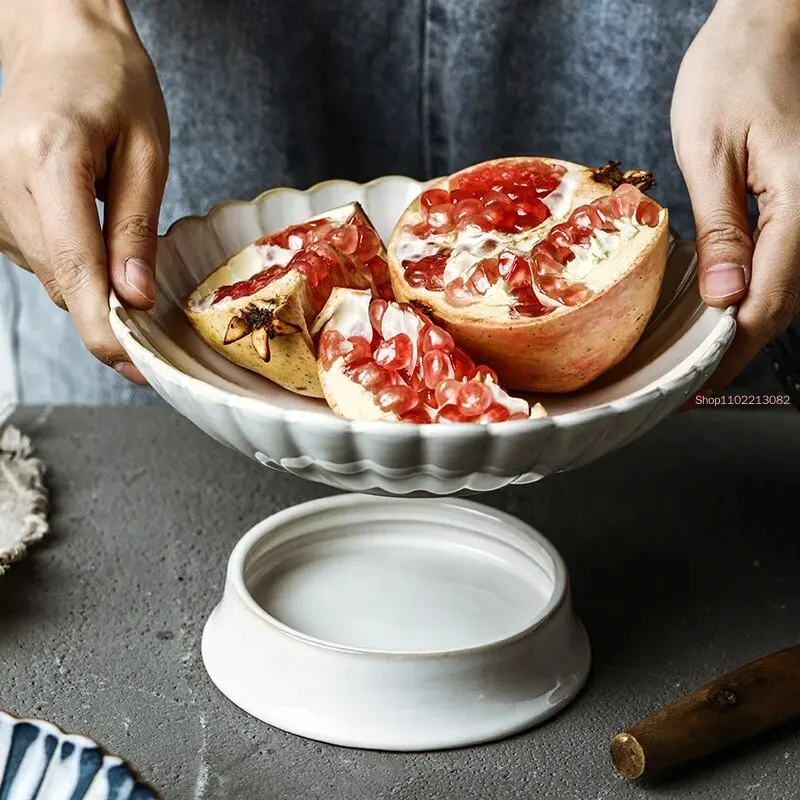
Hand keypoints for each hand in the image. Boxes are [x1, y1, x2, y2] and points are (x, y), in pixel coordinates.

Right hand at [0, 0, 168, 383]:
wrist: (59, 42)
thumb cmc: (112, 82)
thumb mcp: (148, 152)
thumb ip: (136, 228)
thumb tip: (134, 298)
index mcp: (46, 162)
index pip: (74, 269)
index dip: (106, 330)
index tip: (136, 367)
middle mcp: (4, 186)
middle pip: (62, 284)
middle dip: (111, 317)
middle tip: (158, 332)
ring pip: (53, 279)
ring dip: (96, 291)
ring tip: (134, 269)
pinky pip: (44, 261)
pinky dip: (79, 269)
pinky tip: (102, 244)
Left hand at [671, 0, 799, 389]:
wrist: (771, 17)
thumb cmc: (737, 68)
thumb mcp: (711, 153)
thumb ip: (722, 231)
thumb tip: (723, 300)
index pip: (768, 305)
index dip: (729, 352)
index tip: (695, 383)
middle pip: (785, 304)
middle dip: (736, 344)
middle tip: (692, 374)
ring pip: (791, 285)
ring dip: (748, 318)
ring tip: (702, 346)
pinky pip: (789, 256)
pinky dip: (757, 285)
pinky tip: (726, 297)